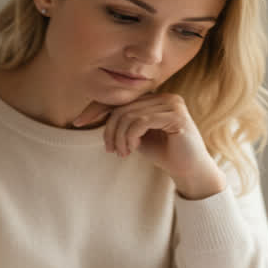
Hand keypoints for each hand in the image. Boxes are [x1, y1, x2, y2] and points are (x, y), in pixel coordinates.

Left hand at [73, 94, 225, 199]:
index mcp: (155, 99)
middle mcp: (165, 97)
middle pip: (122, 107)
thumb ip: (123, 124)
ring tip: (123, 153)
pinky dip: (130, 137)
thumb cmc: (165, 155)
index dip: (97, 108)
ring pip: (129, 115)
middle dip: (110, 130)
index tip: (77, 122)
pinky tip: (132, 149)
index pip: (121, 99)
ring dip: (120, 137)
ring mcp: (172, 104)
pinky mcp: (176, 115)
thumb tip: (98, 115)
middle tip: (111, 150)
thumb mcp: (138, 137)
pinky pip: (141, 121)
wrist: (189, 171)